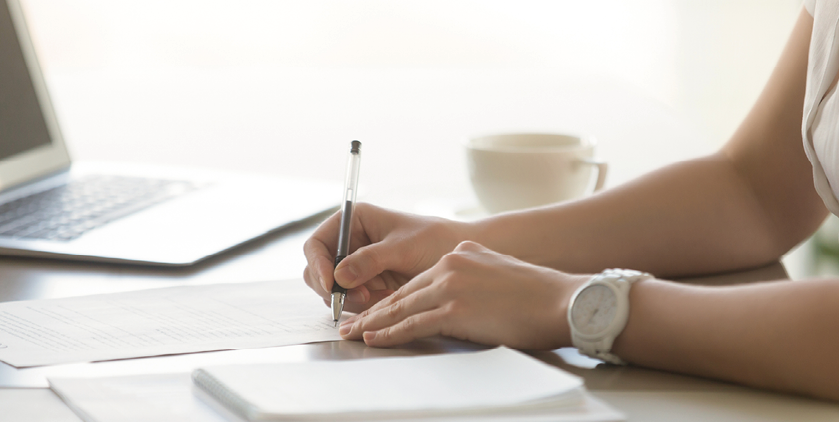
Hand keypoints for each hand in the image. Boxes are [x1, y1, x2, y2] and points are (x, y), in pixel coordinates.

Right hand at [303, 203, 468, 312]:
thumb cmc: (435, 240)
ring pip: (333, 292)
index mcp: (353, 222)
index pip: (317, 244)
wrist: (456, 257)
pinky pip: (351, 303)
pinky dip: (363, 308)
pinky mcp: (366, 286)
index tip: (331, 284)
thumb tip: (340, 275)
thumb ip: (372, 260)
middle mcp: (349, 244)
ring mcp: (356, 267)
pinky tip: (384, 302)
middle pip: (319, 272)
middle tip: (361, 299)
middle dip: (334, 289)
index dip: (319, 265)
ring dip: (351, 301)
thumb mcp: (404, 247)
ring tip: (380, 299)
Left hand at [338, 241, 588, 348]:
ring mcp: (451, 286)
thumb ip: (473, 276)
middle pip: (403, 292)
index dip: (393, 298)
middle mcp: (451, 264)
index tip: (375, 309)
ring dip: (373, 323)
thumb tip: (461, 294)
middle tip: (351, 322)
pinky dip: (389, 334)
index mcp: (461, 254)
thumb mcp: (499, 271)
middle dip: (374, 310)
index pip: (418, 280)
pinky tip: (374, 339)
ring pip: (401, 308)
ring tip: (354, 333)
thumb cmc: (538, 294)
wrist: (561, 300)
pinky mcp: (455, 309)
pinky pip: (412, 324)